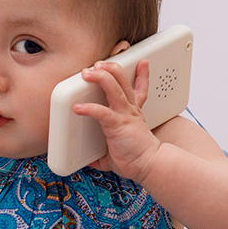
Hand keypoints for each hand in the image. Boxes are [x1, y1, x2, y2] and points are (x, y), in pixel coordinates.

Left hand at [75, 58, 160, 181]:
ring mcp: (124, 115)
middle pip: (123, 81)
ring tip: (87, 73)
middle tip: (98, 63)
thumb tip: (91, 161)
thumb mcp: (117, 152)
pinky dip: (89, 108)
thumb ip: (103, 154)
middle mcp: (130, 110)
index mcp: (132, 113)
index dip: (141, 74)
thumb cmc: (137, 158)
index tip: (142, 63)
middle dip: (111, 68)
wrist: (150, 165)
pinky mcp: (117, 124)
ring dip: (101, 77)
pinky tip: (77, 108)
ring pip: (114, 88)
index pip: (139, 89)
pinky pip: (102, 112)